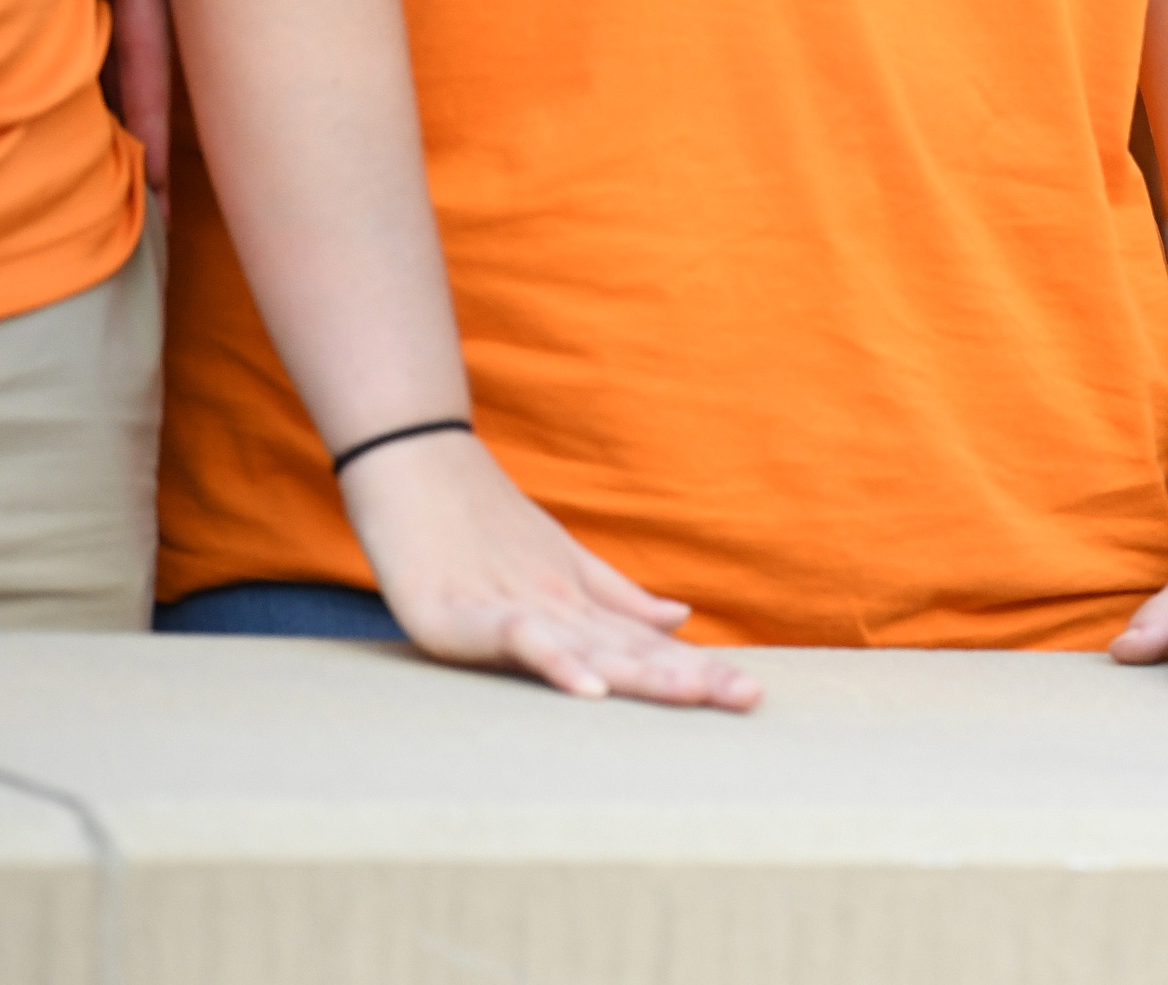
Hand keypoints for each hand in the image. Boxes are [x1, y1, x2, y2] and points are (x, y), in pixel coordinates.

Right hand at [338, 430, 762, 709]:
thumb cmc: (482, 525)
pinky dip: (556, 662)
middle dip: (693, 677)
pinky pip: (522, 638)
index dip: (700, 669)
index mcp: (582, 604)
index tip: (751, 696)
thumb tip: (680, 619)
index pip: (651, 646)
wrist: (416, 467)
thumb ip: (616, 598)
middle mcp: (563, 607)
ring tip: (697, 694)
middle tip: (749, 699)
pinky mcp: (469, 614)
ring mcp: (520, 606)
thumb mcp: (559, 562)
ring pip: (593, 646)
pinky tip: (590, 690)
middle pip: (635, 650)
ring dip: (645, 673)